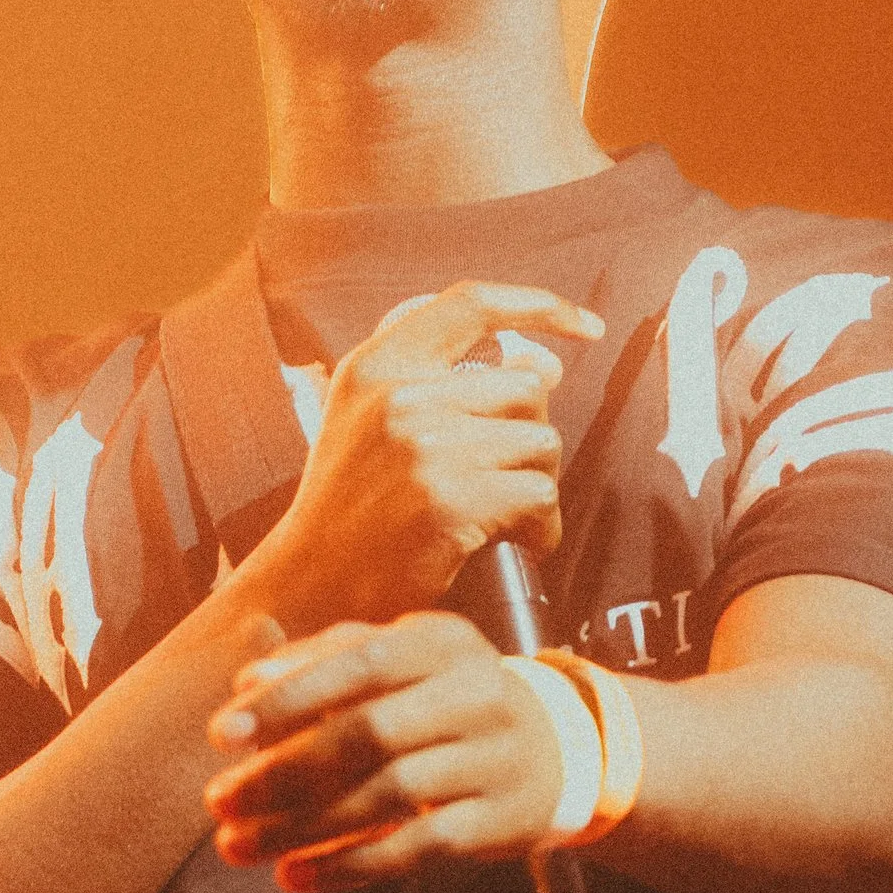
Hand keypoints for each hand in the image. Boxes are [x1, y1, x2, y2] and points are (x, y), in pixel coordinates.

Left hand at [203, 614, 567, 892]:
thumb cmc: (448, 700)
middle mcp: (476, 693)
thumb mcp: (402, 663)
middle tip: (220, 800)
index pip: (357, 662)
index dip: (286, 698)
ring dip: (302, 826)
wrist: (559, 749)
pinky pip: (418, 848)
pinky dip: (350, 866)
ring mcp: (496, 758)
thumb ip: (325, 662)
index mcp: (441, 642)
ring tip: (238, 847)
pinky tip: (295, 877)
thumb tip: (247, 683)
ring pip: (387, 795)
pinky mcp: (503, 820)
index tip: (221, 734)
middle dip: (282, 770)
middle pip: (368, 733)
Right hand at [234, 282, 602, 634]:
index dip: (539, 305)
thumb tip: (546, 368)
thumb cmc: (349, 511)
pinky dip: (541, 528)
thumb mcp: (368, 421)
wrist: (308, 588)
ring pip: (541, 444)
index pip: (472, 304)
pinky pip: (539, 497)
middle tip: (503, 480)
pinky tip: (513, 544)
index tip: (584, 325)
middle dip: (531, 436)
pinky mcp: (449, 500)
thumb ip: (441, 383)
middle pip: (526, 388)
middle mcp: (399, 395)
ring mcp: (424, 446)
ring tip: (502, 517)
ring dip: (537, 486)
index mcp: (376, 365)